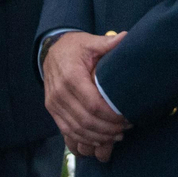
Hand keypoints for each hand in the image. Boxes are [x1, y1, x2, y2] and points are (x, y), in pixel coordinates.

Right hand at [42, 31, 129, 158]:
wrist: (50, 50)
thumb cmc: (74, 47)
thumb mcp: (90, 42)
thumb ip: (107, 43)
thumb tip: (126, 37)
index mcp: (71, 76)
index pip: (94, 105)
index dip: (111, 116)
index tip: (127, 117)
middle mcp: (60, 92)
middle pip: (86, 120)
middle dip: (108, 129)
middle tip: (125, 128)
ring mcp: (53, 103)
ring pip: (77, 129)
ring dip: (98, 136)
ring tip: (116, 136)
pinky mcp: (51, 109)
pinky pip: (67, 130)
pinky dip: (84, 138)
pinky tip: (99, 139)